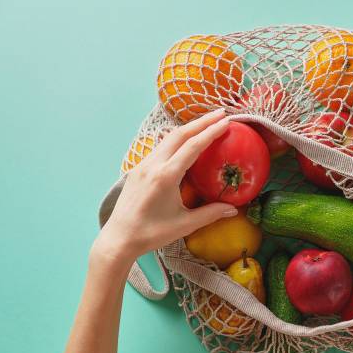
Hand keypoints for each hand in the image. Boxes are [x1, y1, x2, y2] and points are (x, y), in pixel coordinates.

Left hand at [93, 109, 237, 267]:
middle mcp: (153, 165)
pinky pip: (159, 148)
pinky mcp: (138, 170)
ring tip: (206, 123)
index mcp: (166, 176)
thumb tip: (233, 209)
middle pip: (180, 134)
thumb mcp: (185, 224)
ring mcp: (143, 165)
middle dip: (202, 122)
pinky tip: (184, 142)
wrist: (119, 238)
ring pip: (168, 138)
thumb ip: (210, 214)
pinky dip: (176, 140)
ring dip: (188, 128)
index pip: (193, 146)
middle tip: (221, 113)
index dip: (211, 132)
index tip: (226, 122)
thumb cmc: (152, 234)